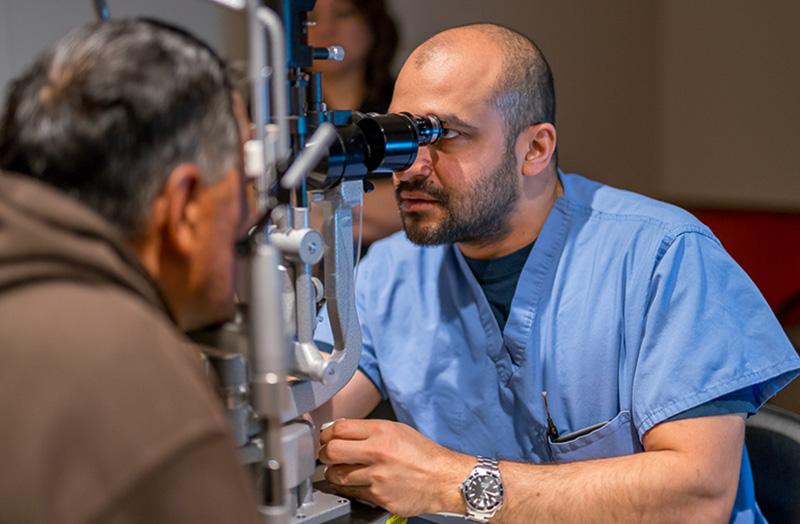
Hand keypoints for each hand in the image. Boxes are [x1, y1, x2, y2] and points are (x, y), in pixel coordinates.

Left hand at [318, 419, 471, 516]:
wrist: (444, 479)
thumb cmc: (423, 455)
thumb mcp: (398, 430)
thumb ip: (369, 430)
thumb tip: (342, 432)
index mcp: (382, 431)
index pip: (339, 429)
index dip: (326, 434)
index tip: (326, 439)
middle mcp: (378, 452)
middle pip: (331, 451)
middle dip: (324, 454)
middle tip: (327, 456)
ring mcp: (377, 476)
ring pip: (337, 475)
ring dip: (333, 474)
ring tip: (340, 471)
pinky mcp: (378, 496)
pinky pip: (351, 492)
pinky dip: (348, 489)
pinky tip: (353, 484)